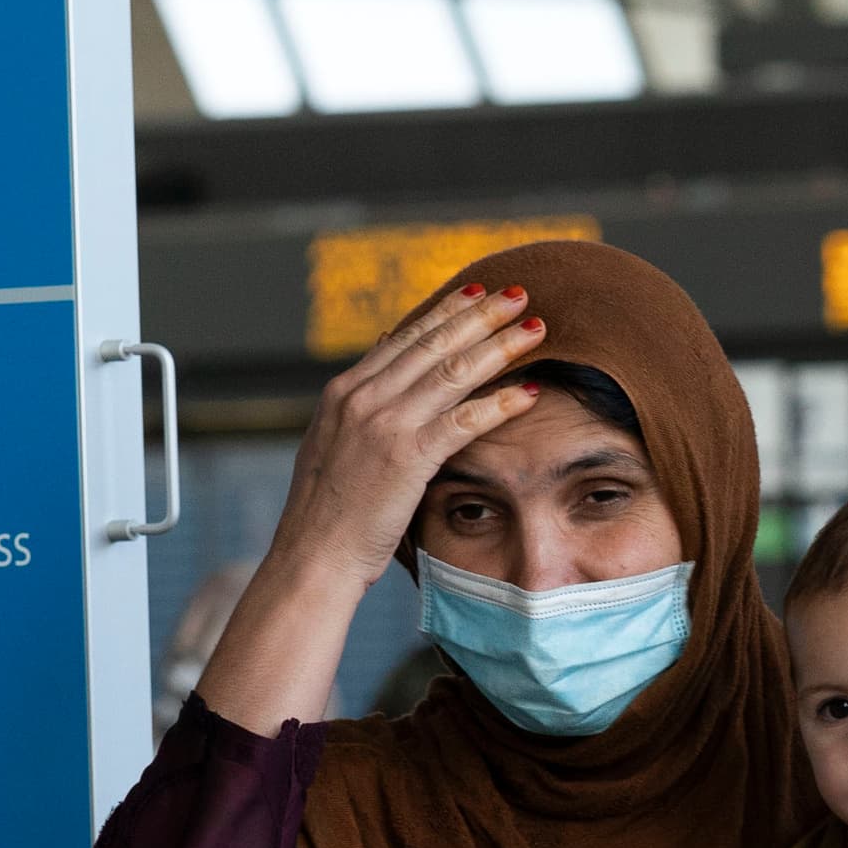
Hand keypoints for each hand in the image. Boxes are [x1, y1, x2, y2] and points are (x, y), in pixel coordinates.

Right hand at [272, 283, 549, 590]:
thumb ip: (359, 410)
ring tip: (535, 328)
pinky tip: (529, 393)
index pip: (403, 338)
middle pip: (432, 343)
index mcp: (344, 391)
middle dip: (480, 316)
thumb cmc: (328, 514)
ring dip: (499, 346)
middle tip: (518, 294)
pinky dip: (500, 403)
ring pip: (452, 371)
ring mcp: (384, 424)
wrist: (312, 555)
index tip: (476, 293)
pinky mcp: (406, 456)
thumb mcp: (335, 448)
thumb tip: (380, 369)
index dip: (444, 312)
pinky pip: (463, 420)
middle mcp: (362, 397)